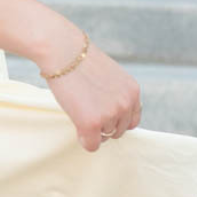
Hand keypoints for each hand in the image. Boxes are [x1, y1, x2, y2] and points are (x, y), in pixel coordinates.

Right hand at [38, 36, 141, 153]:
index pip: (132, 121)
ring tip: (79, 109)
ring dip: (91, 129)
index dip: (115, 120)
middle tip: (85, 111)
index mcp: (133, 92)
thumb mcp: (109, 76)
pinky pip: (91, 146)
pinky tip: (75, 124)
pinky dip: (83, 139)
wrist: (63, 51)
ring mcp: (110, 115)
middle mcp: (126, 104)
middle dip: (103, 126)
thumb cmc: (80, 60)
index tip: (101, 113)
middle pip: (118, 131)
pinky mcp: (92, 123)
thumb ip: (116, 95)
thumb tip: (110, 118)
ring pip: (103, 138)